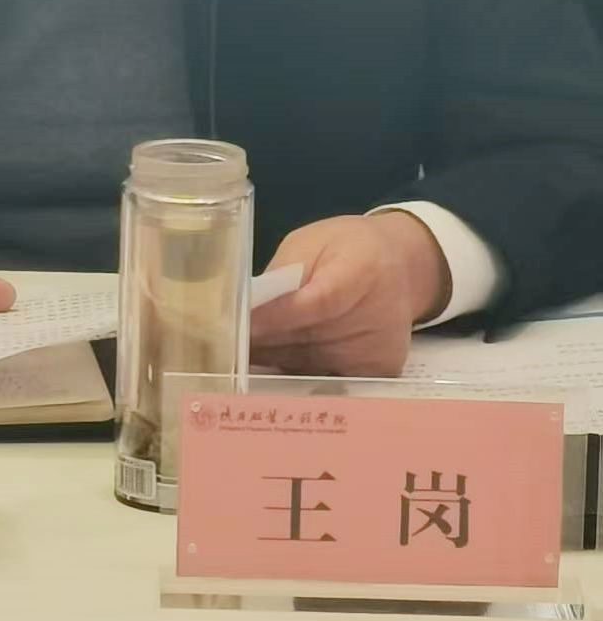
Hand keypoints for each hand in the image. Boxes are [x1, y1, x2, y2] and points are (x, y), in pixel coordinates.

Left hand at [249, 212, 449, 377]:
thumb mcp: (310, 243)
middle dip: (262, 340)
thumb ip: (283, 273)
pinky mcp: (379, 373)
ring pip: (308, 363)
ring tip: (243, 349)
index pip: (318, 302)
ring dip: (272, 358)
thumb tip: (249, 308)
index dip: (277, 317)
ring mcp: (380, 350)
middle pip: (308, 338)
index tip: (240, 326)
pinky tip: (273, 360)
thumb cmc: (345, 248)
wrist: (399, 267)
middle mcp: (378, 315)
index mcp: (363, 270)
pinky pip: (322, 378)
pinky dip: (294, 371)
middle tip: (222, 343)